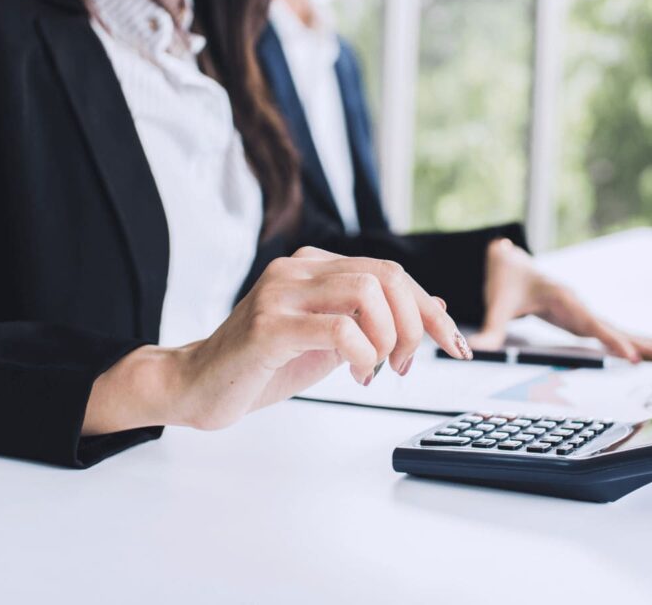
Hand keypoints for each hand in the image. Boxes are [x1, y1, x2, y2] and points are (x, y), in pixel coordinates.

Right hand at [84, 247, 471, 434]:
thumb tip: (433, 306)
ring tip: (378, 370)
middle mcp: (299, 268)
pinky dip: (362, 353)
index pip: (391, 272)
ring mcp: (281, 292)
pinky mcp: (268, 326)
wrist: (196, 386)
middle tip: (406, 365)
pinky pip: (337, 327)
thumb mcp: (330, 340)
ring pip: (367, 291)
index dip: (431, 310)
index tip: (455, 346)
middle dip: (417, 324)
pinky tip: (358, 374)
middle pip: (386, 275)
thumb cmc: (261, 365)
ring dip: (390, 337)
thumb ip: (373, 319)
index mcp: (315, 266)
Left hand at [468, 238, 651, 363]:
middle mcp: (580, 305)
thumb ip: (490, 328)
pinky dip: (638, 341)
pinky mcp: (584, 318)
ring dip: (651, 343)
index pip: (591, 324)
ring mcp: (585, 312)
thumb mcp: (496, 303)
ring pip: (623, 329)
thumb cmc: (506, 280)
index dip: (611, 340)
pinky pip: (615, 331)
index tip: (631, 356)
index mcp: (563, 299)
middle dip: (646, 343)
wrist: (510, 261)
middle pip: (618, 327)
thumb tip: (474, 348)